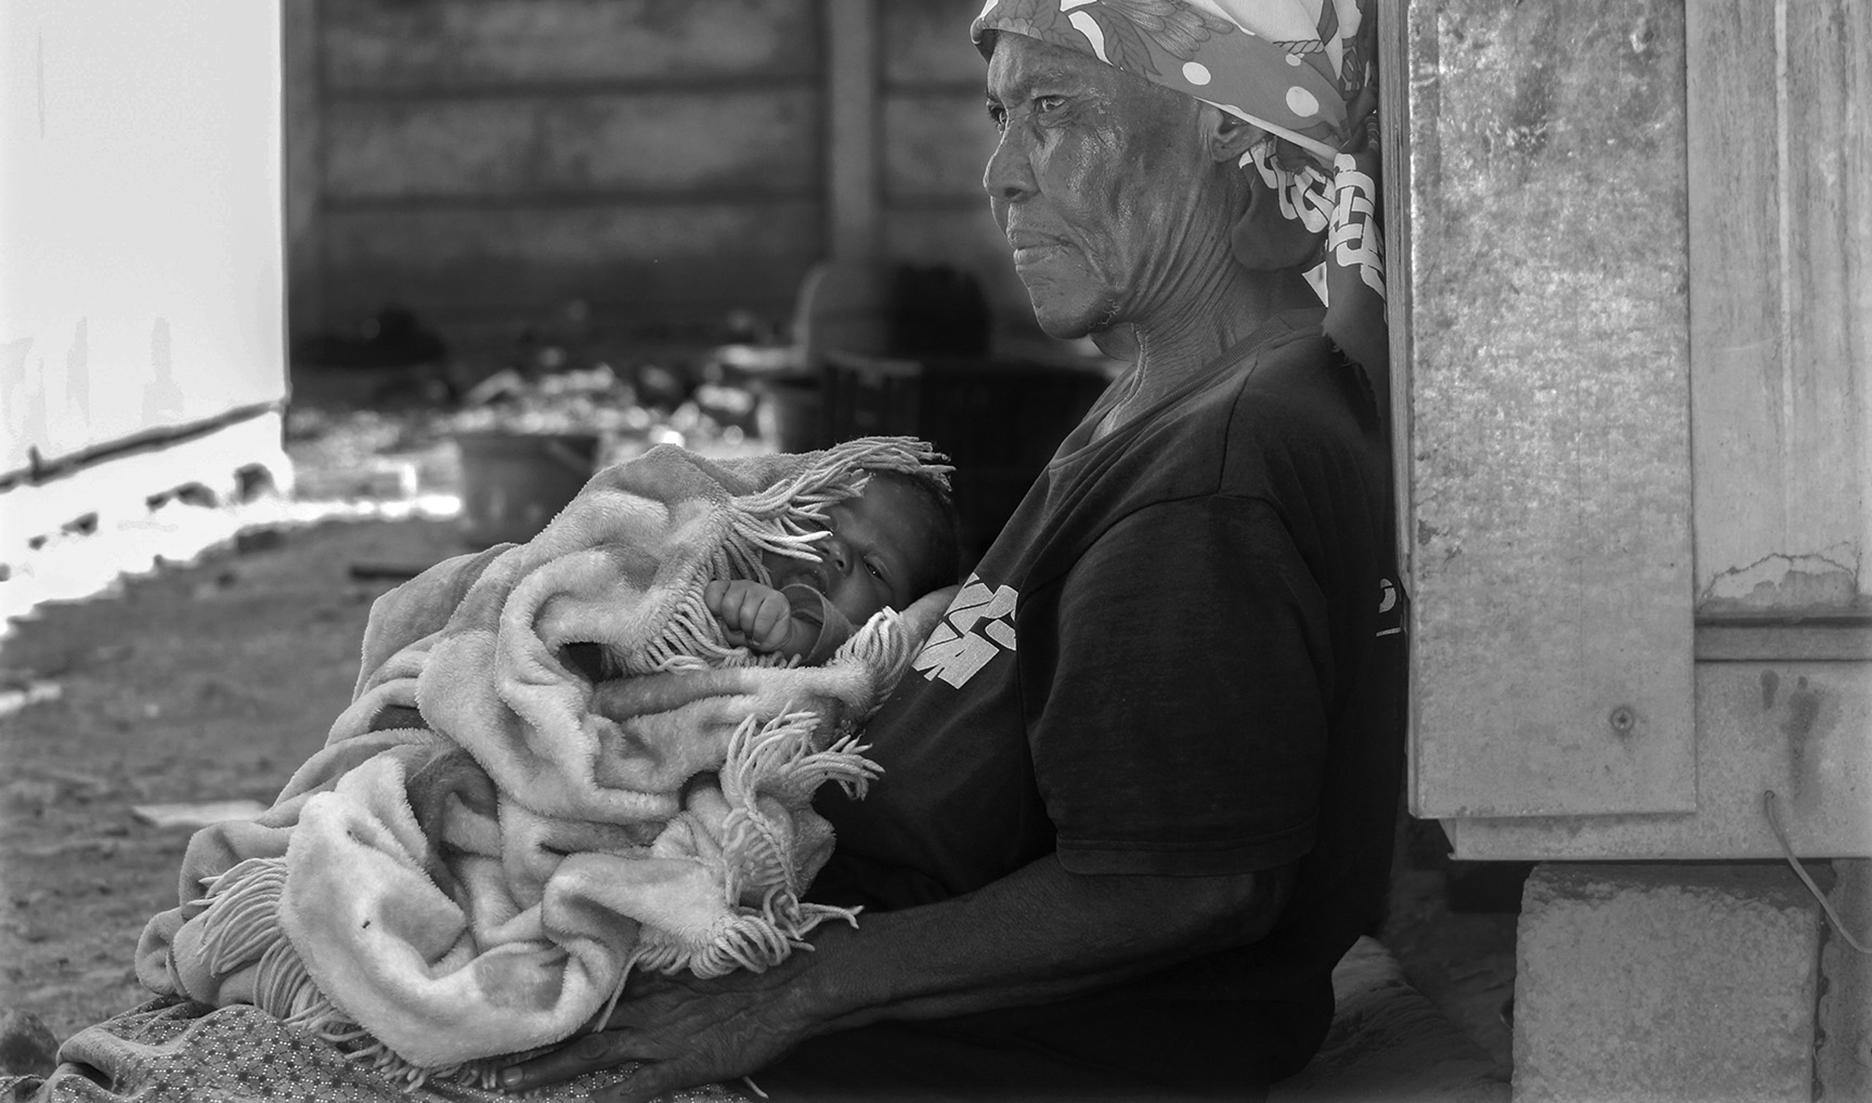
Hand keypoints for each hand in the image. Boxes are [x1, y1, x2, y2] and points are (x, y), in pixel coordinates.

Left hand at [497, 967, 815, 1101]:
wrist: (791, 984)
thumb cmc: (758, 967)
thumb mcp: (710, 961)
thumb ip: (677, 970)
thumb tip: (659, 967)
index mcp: (654, 981)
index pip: (594, 993)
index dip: (557, 1003)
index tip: (521, 1005)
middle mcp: (648, 1008)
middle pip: (581, 1027)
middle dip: (537, 1042)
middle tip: (491, 1056)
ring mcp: (662, 1037)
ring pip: (593, 1054)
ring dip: (550, 1069)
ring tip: (509, 1082)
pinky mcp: (682, 1065)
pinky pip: (636, 1087)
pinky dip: (606, 1099)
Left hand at [703, 580, 791, 652]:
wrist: (770, 641)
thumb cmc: (744, 633)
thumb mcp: (726, 630)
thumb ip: (718, 622)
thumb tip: (717, 620)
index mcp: (728, 588)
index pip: (713, 590)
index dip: (713, 609)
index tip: (721, 621)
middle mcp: (744, 585)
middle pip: (729, 604)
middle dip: (732, 624)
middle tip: (739, 630)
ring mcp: (762, 589)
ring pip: (746, 614)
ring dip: (747, 631)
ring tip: (750, 634)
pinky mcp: (778, 599)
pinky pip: (763, 620)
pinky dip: (759, 634)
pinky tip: (760, 637)